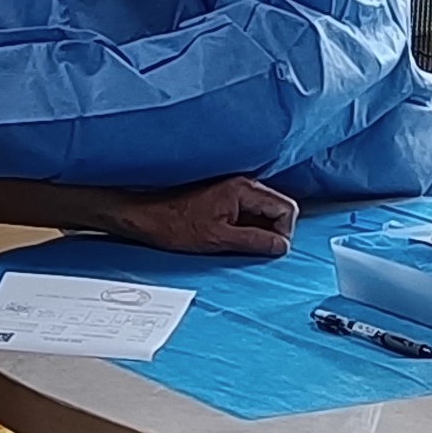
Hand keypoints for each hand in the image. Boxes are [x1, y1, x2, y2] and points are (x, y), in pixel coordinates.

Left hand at [105, 175, 297, 257]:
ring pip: (263, 210)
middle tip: (259, 249)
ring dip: (260, 229)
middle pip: (277, 207)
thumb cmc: (174, 224)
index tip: (273, 249)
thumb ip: (255, 241)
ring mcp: (232, 188)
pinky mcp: (222, 196)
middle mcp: (241, 183)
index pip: (286, 208)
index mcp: (243, 189)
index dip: (285, 232)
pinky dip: (247, 225)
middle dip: (275, 230)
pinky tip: (231, 237)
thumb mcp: (219, 239)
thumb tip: (281, 247)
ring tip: (241, 243)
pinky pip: (247, 210)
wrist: (145, 215)